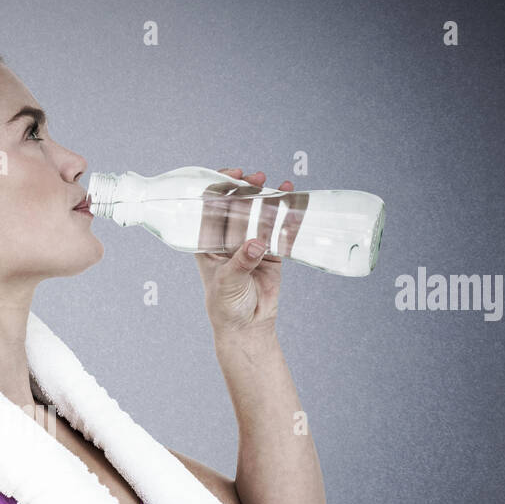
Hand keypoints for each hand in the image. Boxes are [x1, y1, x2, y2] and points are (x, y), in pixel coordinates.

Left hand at [194, 168, 301, 335]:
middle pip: (237, 205)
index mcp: (208, 243)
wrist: (248, 327)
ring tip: (281, 185)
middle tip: (258, 177)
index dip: (219, 188)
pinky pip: (281, 230)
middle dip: (246, 188)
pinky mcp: (271, 252)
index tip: (233, 176)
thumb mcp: (228, 283)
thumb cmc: (226, 307)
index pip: (210, 208)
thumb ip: (241, 263)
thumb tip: (256, 243)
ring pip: (260, 214)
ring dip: (269, 198)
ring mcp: (251, 244)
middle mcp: (228, 239)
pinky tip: (296, 202)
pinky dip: (288, 216)